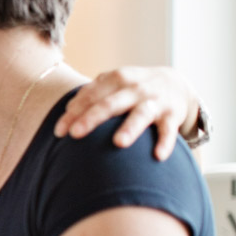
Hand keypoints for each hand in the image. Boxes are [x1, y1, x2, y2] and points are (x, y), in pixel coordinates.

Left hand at [54, 67, 198, 160]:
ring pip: (141, 115)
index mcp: (116, 79)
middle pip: (110, 104)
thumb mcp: (113, 84)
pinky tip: (158, 156)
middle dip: (92, 118)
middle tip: (75, 134)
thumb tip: (68, 111)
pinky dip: (165, 142)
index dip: (73, 114)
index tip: (58, 132)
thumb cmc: (132, 88)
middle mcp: (135, 88)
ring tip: (118, 143)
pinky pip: (168, 130)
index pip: (89, 97)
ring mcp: (155, 101)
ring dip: (130, 128)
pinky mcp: (172, 115)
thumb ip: (91, 94)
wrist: (177, 84)